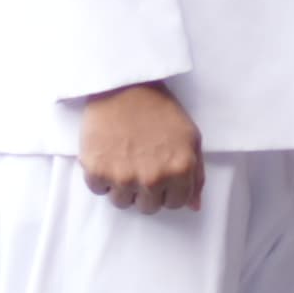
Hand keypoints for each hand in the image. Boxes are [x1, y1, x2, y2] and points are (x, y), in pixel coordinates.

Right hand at [79, 82, 203, 213]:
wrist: (124, 84)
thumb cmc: (159, 108)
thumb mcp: (190, 137)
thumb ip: (196, 174)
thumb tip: (193, 206)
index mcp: (180, 171)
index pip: (175, 204)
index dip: (167, 189)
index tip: (159, 174)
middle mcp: (153, 179)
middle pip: (148, 207)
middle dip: (145, 190)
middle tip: (139, 164)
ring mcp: (124, 177)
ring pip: (122, 202)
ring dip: (122, 186)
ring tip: (122, 159)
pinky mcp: (97, 170)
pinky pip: (98, 189)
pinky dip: (100, 176)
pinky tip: (107, 154)